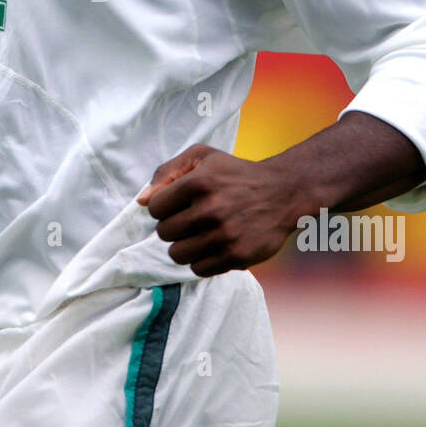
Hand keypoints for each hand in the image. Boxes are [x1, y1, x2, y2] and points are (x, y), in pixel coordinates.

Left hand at [137, 143, 298, 276]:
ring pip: (177, 254)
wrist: (283, 192)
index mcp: (199, 182)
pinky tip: (213, 246)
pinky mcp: (236, 256)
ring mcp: (224, 235)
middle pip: (164, 233)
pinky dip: (202, 260)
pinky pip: (199, 269)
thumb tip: (142, 201)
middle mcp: (211, 209)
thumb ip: (167, 172)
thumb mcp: (202, 157)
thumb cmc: (235, 174)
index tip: (177, 205)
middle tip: (191, 220)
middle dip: (173, 227)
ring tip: (199, 234)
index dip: (163, 207)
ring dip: (184, 246)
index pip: (154, 208)